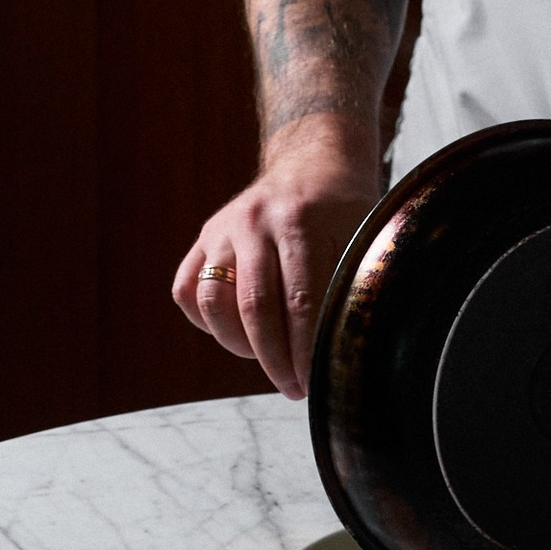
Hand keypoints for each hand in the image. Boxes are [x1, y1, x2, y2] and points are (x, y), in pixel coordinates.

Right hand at [173, 133, 377, 400]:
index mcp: (299, 219)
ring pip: (213, 302)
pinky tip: (238, 330)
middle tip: (293, 387)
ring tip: (267, 357)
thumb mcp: (363, 235)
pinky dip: (208, 321)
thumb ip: (355, 284)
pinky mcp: (203, 236)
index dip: (306, 351)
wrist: (312, 162)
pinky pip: (187, 291)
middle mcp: (253, 220)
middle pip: (254, 307)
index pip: (300, 302)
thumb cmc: (346, 210)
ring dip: (238, 345)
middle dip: (275, 360)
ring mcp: (223, 227)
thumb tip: (351, 351)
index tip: (316, 382)